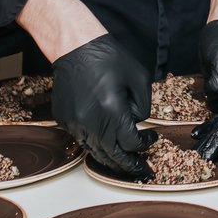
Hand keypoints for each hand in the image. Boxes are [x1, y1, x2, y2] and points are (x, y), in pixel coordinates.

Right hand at [51, 34, 156, 179]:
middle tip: (142, 169)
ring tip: (125, 164)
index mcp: (112, 110)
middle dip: (130, 165)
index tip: (152, 139)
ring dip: (112, 159)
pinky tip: (106, 145)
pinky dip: (96, 146)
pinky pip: (82, 140)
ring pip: (95, 152)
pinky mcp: (64, 121)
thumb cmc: (109, 59)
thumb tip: (136, 123)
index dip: (145, 144)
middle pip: (113, 155)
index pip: (131, 143)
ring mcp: (74, 123)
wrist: (76, 48)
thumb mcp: (139, 78)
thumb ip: (143, 106)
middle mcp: (91, 121)